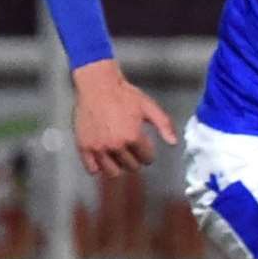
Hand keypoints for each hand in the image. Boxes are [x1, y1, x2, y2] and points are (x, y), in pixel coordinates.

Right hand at [71, 59, 177, 176]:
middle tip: (132, 151)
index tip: (145, 149)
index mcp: (133, 137)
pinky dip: (99, 167)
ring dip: (119, 166)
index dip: (148, 154)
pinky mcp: (84, 147)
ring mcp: (98, 147)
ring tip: (119, 157)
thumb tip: (173, 142)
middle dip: (135, 160)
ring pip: (112, 172)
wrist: (98, 86)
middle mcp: (115, 145)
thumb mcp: (149, 107)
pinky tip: (104, 159)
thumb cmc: (125, 95)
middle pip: (131, 166)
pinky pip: (92, 169)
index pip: (146, 158)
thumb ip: (164, 125)